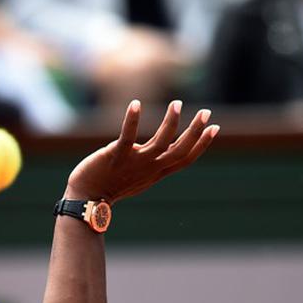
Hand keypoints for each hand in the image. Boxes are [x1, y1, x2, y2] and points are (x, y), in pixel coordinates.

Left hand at [66, 100, 217, 202]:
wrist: (87, 199)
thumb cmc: (112, 185)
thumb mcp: (138, 176)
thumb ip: (151, 162)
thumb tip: (161, 148)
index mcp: (156, 172)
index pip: (185, 159)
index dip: (201, 144)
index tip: (215, 127)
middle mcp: (149, 168)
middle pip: (179, 151)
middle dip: (195, 132)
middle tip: (206, 112)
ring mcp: (133, 163)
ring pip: (160, 142)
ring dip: (171, 122)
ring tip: (177, 104)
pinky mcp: (115, 156)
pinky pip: (127, 137)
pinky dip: (132, 120)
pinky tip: (136, 104)